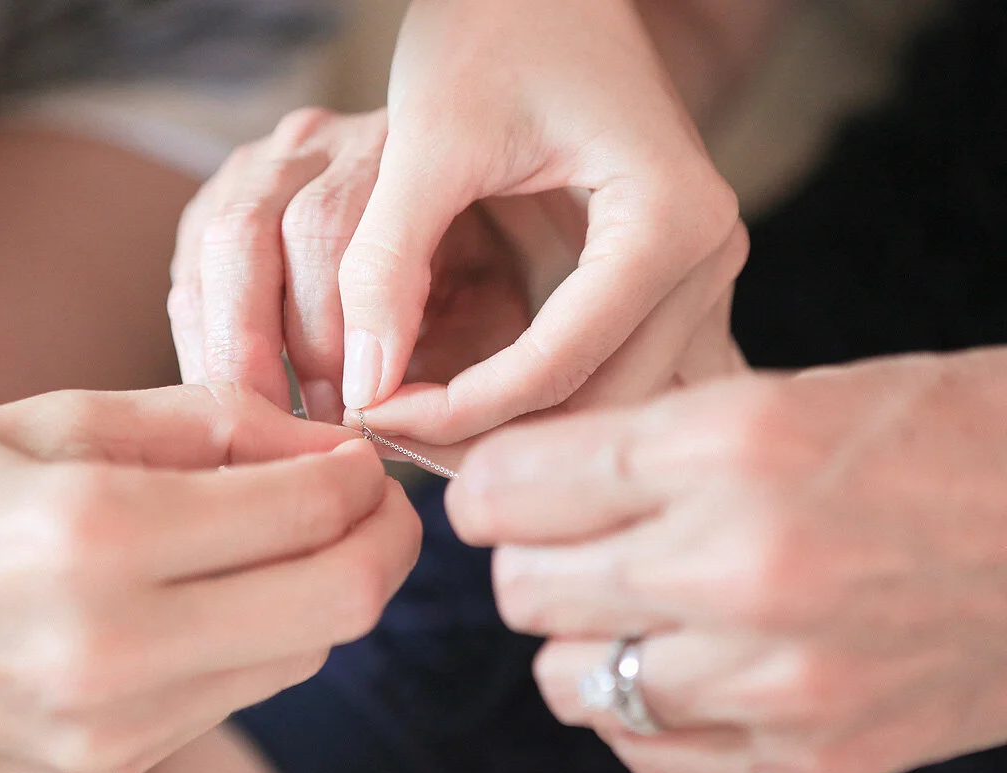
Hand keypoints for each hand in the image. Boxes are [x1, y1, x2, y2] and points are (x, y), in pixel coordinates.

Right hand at [0, 385, 418, 772]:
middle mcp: (113, 650)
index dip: (365, 476)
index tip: (363, 451)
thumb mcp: (56, 417)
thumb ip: (212, 422)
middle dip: (384, 540)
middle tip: (372, 494)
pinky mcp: (107, 767)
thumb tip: (328, 447)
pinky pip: (240, 692)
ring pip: (303, 653)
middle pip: (339, 606)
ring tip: (293, 531)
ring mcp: (113, 728)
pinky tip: (226, 589)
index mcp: (95, 537)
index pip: (309, 513)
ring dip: (326, 586)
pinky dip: (266, 632)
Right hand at [168, 109, 543, 467]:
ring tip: (262, 417)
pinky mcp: (222, 198)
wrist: (478, 208)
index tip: (361, 405)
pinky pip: (190, 266)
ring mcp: (262, 162)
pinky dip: (203, 336)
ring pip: (214, 244)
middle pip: (255, 231)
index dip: (340, 326)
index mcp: (397, 142)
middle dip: (267, 343)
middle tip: (296, 423)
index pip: (335, 229)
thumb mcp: (495, 297)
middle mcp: (319, 139)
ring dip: (230, 344)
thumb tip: (392, 419)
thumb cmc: (488, 270)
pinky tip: (232, 392)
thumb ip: (459, 347)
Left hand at [339, 0, 746, 445]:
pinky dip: (529, 398)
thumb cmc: (496, 29)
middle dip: (488, 435)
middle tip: (385, 434)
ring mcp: (691, 279)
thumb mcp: (429, 139)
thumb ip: (390, 261)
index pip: (562, 363)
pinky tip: (452, 398)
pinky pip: (601, 372)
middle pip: (599, 404)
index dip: (459, 408)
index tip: (370, 414)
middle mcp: (705, 261)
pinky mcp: (656, 284)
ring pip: (604, 403)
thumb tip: (362, 388)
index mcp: (672, 220)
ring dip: (509, 428)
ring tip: (409, 421)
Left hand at [447, 349, 1006, 772]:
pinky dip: (636, 702)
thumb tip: (516, 491)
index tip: (500, 490)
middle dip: (525, 559)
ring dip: (576, 637)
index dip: (487, 485)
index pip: (510, 486)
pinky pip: (641, 745)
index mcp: (726, 447)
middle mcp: (737, 567)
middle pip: (523, 588)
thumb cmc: (929, 438)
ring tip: (628, 601)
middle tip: (565, 539)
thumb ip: (639, 449)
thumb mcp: (777, 399)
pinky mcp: (806, 754)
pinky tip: (679, 658)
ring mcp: (773, 677)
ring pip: (564, 678)